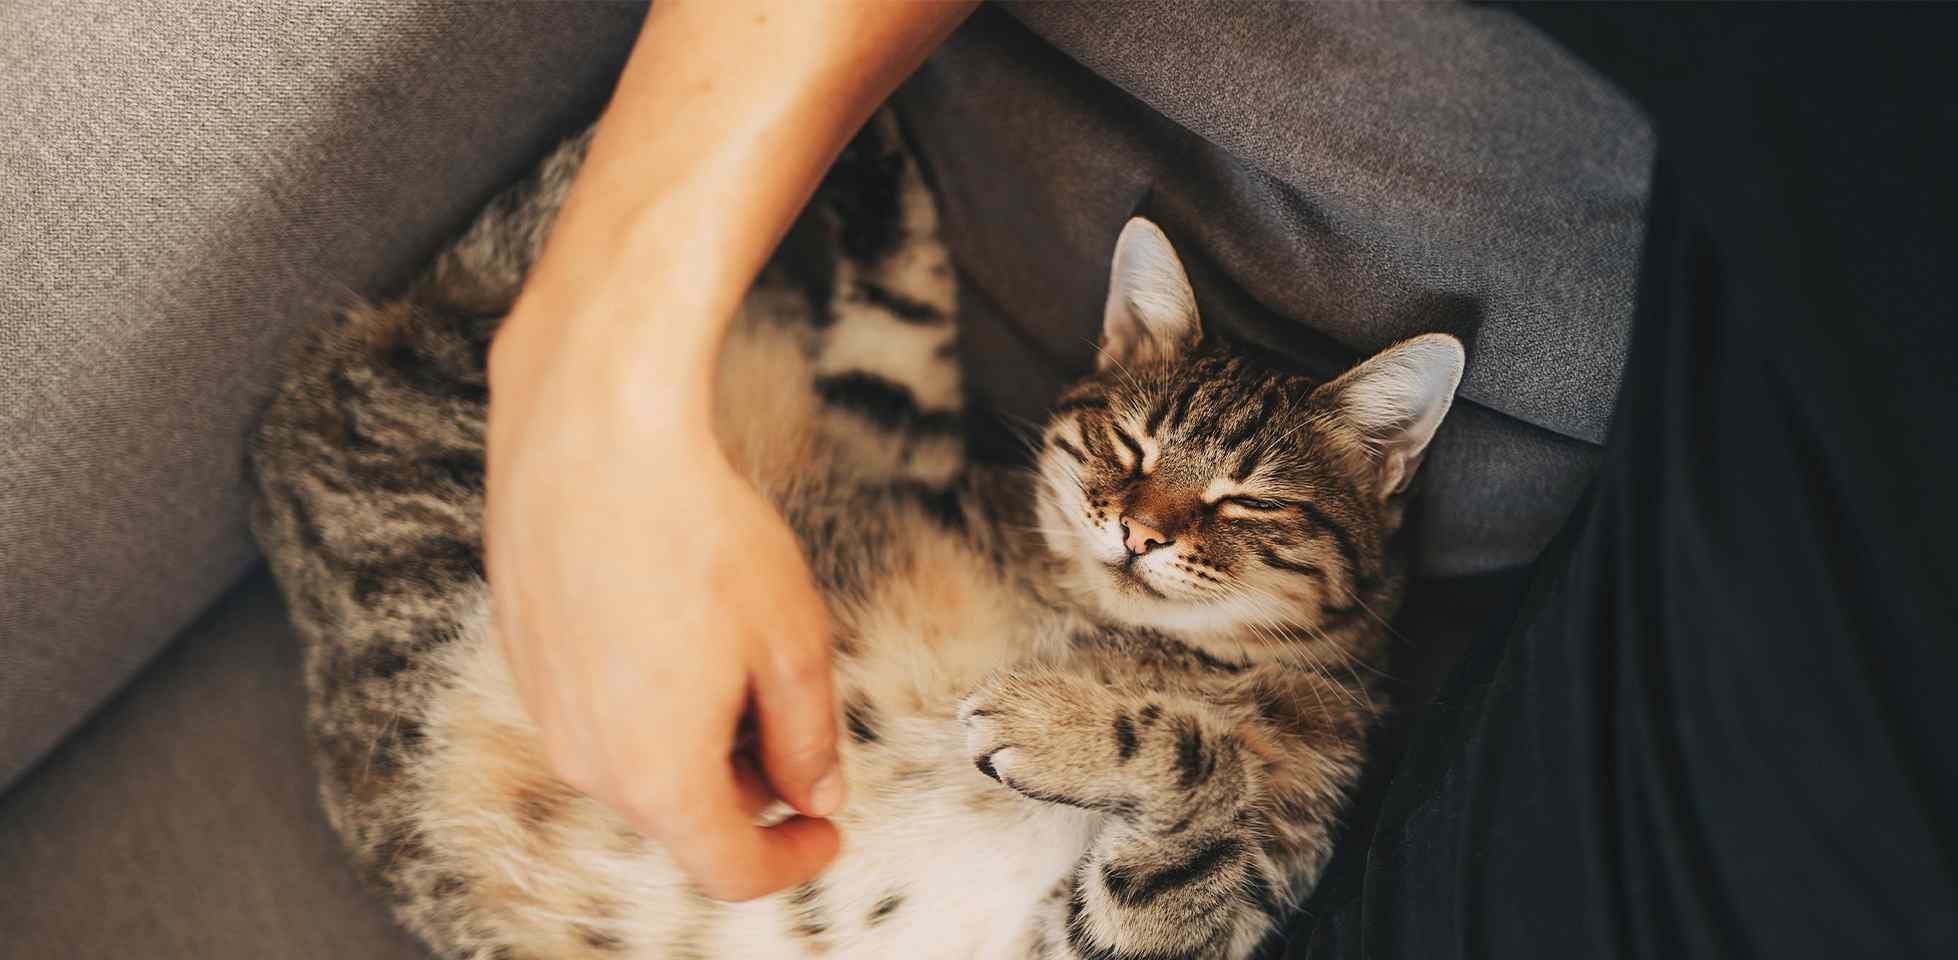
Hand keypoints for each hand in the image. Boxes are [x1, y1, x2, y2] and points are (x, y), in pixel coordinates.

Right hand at [472, 0, 972, 904]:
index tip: (826, 831)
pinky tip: (679, 623)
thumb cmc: (697, 529)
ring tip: (741, 657)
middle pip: (680, 814)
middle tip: (797, 730)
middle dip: (748, 789)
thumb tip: (815, 792)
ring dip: (696, 738)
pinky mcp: (521, 651)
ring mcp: (543, 705)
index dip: (792, 858)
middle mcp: (585, 756)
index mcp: (658, 774)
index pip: (730, 867)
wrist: (596, 430)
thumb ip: (809, 737)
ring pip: (634, 758)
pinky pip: (594, 704)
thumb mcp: (792, 644)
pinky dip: (646, 694)